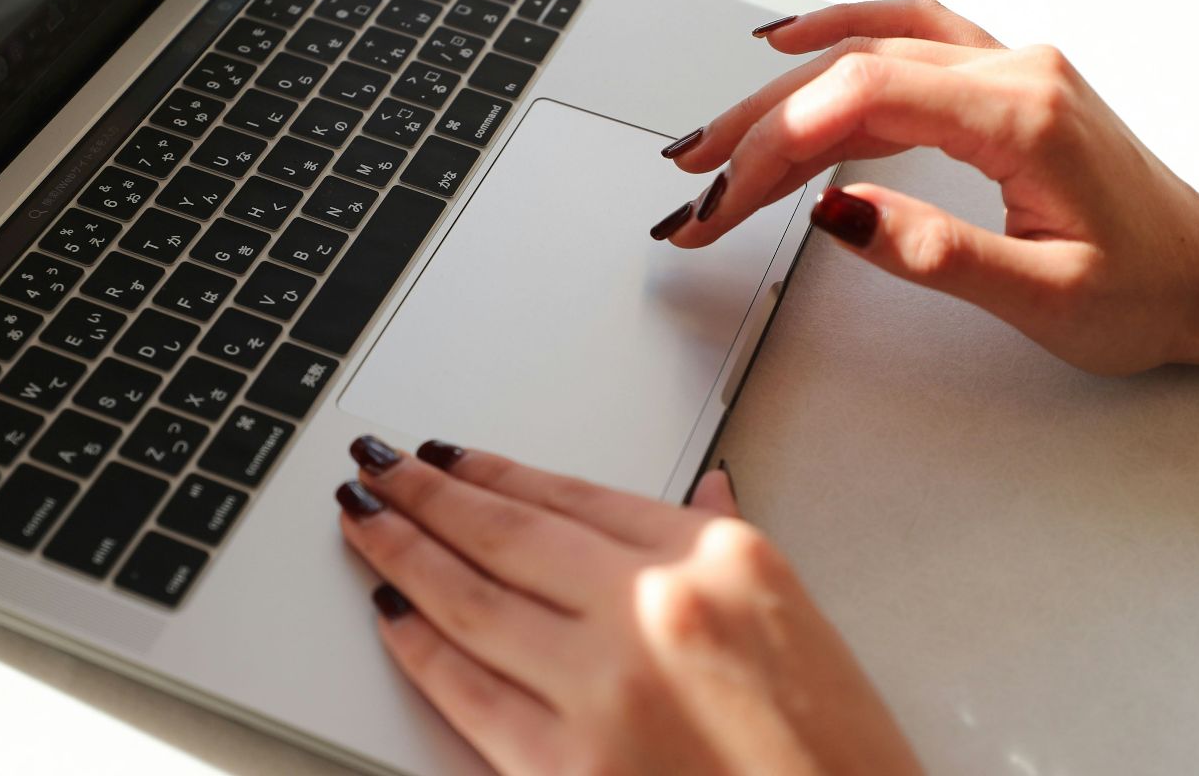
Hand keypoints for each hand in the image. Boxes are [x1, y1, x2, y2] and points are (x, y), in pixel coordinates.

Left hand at [336, 436, 919, 774]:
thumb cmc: (834, 756)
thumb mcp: (797, 621)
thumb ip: (722, 547)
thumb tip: (693, 488)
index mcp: (719, 558)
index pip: (574, 494)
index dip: (496, 471)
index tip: (449, 455)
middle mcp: (658, 606)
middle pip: (509, 533)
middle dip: (427, 494)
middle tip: (378, 464)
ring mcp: (606, 687)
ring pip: (471, 599)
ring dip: (403, 551)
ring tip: (364, 518)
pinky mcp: (565, 767)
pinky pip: (467, 690)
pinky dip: (419, 645)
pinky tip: (390, 612)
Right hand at [653, 0, 1198, 371]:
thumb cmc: (1152, 292)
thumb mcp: (1047, 297)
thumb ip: (937, 253)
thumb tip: (839, 214)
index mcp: (1022, 114)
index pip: (866, 96)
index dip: (780, 140)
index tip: (726, 195)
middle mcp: (1013, 71)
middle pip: (853, 68)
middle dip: (759, 127)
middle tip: (693, 183)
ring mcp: (1008, 68)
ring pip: (870, 51)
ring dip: (784, 90)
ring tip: (715, 139)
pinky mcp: (1000, 85)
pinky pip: (904, 39)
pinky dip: (838, 45)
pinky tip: (794, 51)